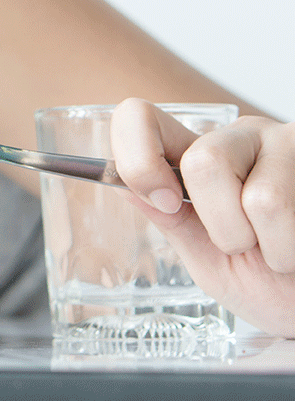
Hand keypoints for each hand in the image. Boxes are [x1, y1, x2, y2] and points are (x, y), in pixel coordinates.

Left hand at [110, 97, 294, 336]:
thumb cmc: (265, 283)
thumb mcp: (207, 258)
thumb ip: (172, 221)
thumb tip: (122, 186)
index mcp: (196, 154)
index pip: (139, 117)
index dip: (139, 159)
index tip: (165, 203)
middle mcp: (240, 138)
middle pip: (202, 161)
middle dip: (222, 225)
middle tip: (245, 245)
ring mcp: (286, 144)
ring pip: (260, 197)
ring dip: (269, 245)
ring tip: (282, 249)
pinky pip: (294, 210)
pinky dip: (293, 248)